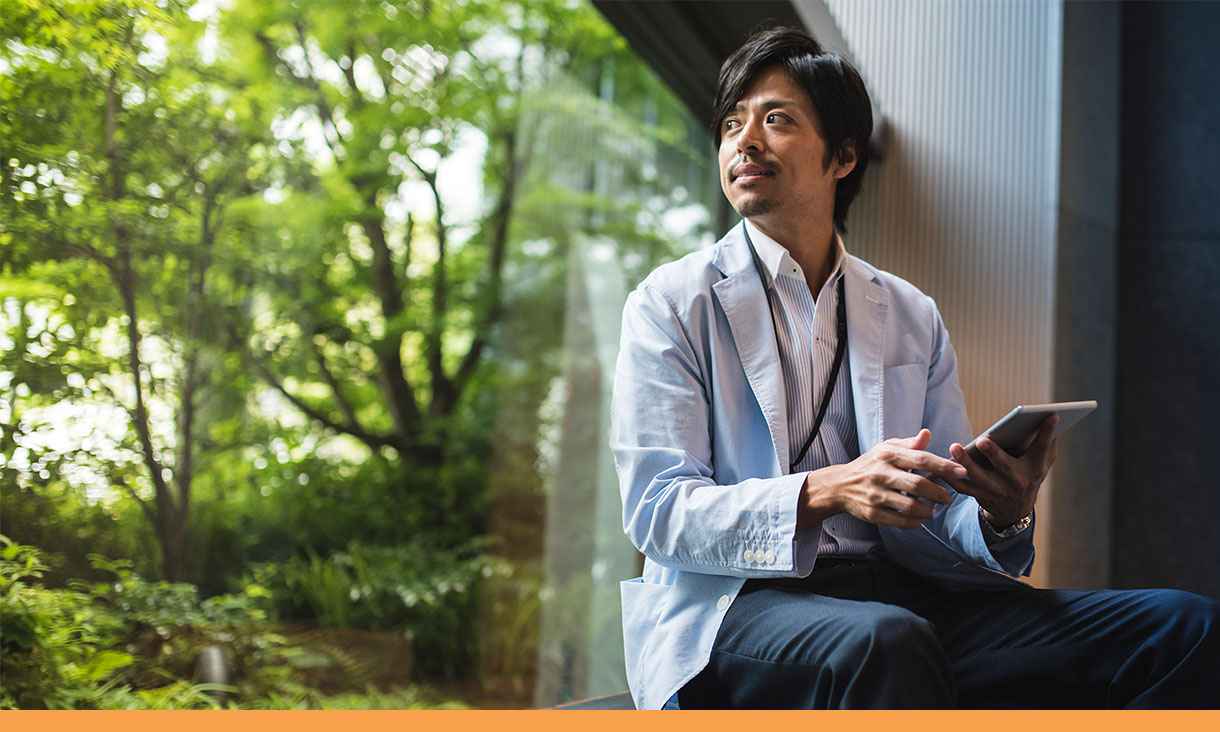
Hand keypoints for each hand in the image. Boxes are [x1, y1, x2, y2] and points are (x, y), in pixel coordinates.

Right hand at [798, 429, 964, 529]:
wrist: (840, 485)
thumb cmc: (869, 465)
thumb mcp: (886, 449)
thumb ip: (909, 444)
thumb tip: (927, 434)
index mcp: (887, 455)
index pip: (920, 458)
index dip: (943, 465)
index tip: (961, 471)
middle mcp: (881, 473)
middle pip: (917, 484)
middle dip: (938, 492)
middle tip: (948, 497)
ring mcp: (875, 494)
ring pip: (910, 505)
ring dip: (927, 509)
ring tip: (932, 509)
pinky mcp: (872, 513)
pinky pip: (899, 521)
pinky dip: (914, 522)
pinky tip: (918, 518)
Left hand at [945, 415, 1057, 527]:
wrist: (1015, 511)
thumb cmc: (1028, 476)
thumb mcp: (1042, 464)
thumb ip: (1047, 443)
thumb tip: (1051, 417)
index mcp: (1035, 469)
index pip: (1042, 448)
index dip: (1047, 432)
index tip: (1050, 415)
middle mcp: (1017, 481)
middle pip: (1005, 466)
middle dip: (994, 453)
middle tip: (983, 439)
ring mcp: (997, 491)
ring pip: (980, 478)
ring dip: (965, 464)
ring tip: (954, 448)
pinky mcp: (980, 496)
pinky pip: (963, 488)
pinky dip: (951, 477)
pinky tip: (942, 465)